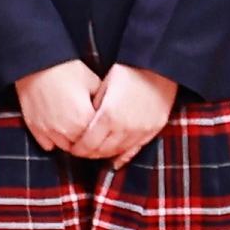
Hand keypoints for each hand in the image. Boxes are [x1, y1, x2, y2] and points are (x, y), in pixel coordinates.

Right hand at [12, 58, 103, 155]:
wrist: (36, 63)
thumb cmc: (64, 69)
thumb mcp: (91, 80)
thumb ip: (103, 99)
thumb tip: (108, 107)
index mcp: (83, 120)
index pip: (99, 139)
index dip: (104, 135)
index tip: (105, 132)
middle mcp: (66, 131)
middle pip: (83, 147)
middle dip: (88, 141)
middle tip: (91, 132)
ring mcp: (49, 131)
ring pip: (66, 147)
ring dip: (72, 142)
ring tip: (75, 131)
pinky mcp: (35, 128)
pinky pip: (47, 145)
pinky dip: (54, 141)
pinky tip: (58, 131)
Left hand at [66, 63, 181, 163]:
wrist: (158, 68)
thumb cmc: (128, 72)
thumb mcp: (105, 85)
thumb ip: (95, 106)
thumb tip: (86, 121)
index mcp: (109, 116)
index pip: (89, 142)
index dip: (78, 149)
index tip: (72, 148)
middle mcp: (124, 128)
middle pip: (102, 150)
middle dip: (89, 153)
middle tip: (81, 152)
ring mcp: (140, 131)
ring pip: (118, 151)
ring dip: (105, 154)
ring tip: (95, 153)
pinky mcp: (153, 131)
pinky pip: (135, 150)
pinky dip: (123, 156)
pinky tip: (114, 161)